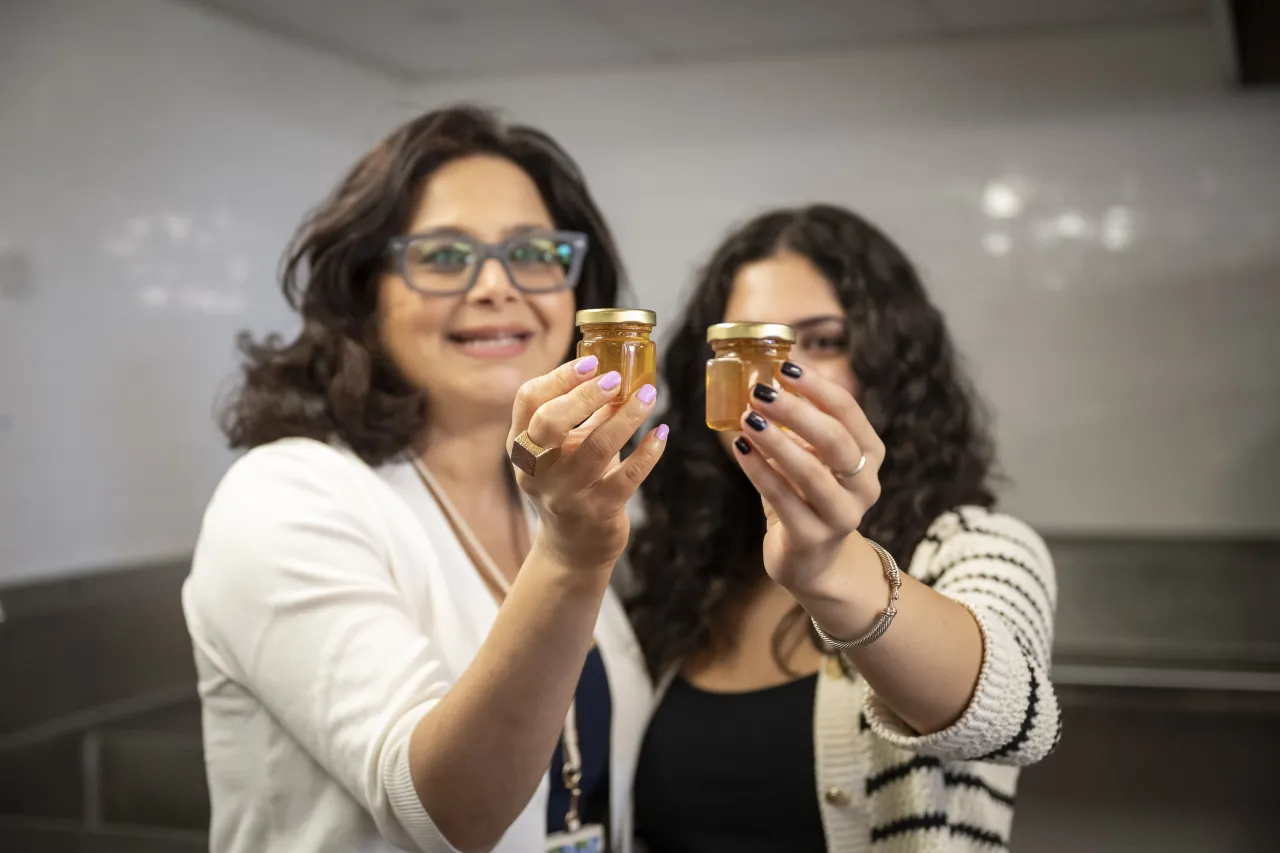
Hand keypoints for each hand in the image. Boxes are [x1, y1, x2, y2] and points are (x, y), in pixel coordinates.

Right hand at [509, 356, 666, 572]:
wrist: (572, 547)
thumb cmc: (570, 482)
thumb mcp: (563, 448)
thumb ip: (581, 413)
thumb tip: (617, 369)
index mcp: (521, 446)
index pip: (528, 400)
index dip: (559, 377)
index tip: (592, 362)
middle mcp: (536, 471)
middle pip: (551, 423)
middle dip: (585, 394)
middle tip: (616, 378)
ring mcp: (565, 494)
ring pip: (596, 448)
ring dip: (626, 417)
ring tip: (648, 395)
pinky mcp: (597, 512)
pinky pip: (627, 477)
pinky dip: (648, 452)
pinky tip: (661, 433)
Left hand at [732, 362, 883, 590]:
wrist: (813, 559)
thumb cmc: (807, 494)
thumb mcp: (811, 455)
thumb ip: (796, 424)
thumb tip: (760, 378)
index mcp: (870, 454)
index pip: (848, 412)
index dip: (816, 387)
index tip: (784, 367)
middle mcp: (865, 484)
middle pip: (835, 439)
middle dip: (796, 412)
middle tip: (759, 393)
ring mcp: (842, 515)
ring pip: (811, 473)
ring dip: (776, 442)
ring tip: (747, 419)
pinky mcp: (813, 537)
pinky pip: (783, 499)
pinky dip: (760, 472)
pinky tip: (741, 449)